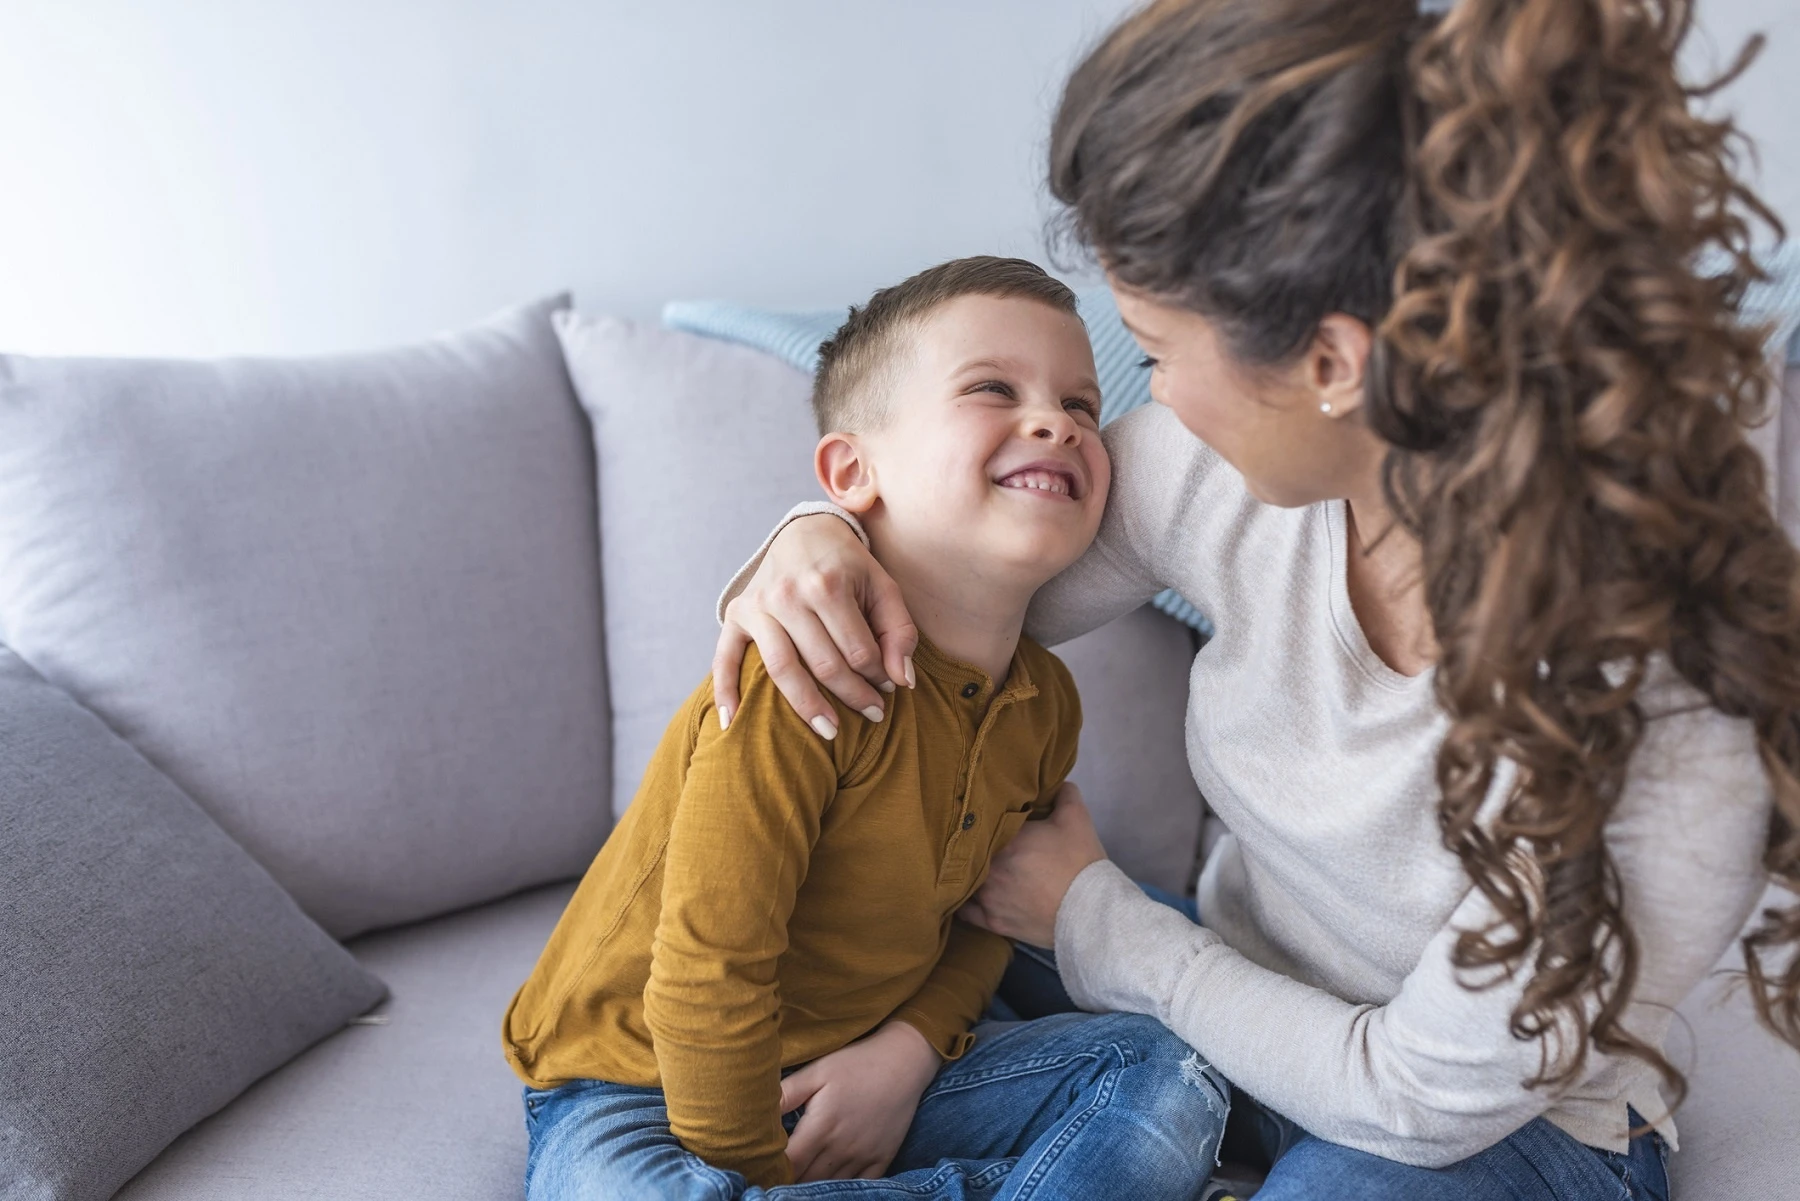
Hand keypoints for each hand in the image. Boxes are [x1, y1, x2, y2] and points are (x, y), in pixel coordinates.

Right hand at [713, 514, 918, 736]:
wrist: (806, 532)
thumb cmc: (850, 567)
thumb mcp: (883, 588)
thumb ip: (900, 632)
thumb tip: (901, 681)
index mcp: (828, 585)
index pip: (859, 651)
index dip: (878, 676)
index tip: (888, 688)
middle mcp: (788, 594)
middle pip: (824, 664)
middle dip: (853, 695)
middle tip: (873, 713)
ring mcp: (758, 605)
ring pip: (782, 669)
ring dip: (808, 707)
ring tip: (831, 731)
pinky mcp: (737, 614)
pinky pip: (725, 657)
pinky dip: (725, 691)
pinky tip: (731, 723)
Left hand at [779, 1020, 939, 1181]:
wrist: (903, 1062)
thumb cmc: (856, 1063)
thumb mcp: (817, 1071)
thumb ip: (786, 1092)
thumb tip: (756, 1110)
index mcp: (821, 1127)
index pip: (789, 1164)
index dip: (773, 1169)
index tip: (763, 1167)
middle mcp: (841, 1148)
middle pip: (807, 1180)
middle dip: (789, 1180)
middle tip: (776, 1176)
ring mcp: (863, 1157)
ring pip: (831, 1185)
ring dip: (813, 1186)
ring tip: (799, 1182)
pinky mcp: (882, 1159)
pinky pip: (861, 1186)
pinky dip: (844, 1189)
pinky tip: (830, 1184)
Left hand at [960, 783, 1106, 948]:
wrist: (1090, 911)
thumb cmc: (1079, 861)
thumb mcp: (1076, 817)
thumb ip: (1064, 793)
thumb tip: (1057, 783)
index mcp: (1003, 839)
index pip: (985, 824)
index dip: (988, 822)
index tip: (992, 821)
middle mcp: (988, 868)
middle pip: (972, 853)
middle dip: (978, 849)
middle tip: (986, 845)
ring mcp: (987, 898)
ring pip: (965, 882)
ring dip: (970, 874)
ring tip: (975, 869)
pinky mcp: (993, 923)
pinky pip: (965, 913)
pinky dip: (964, 903)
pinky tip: (965, 896)